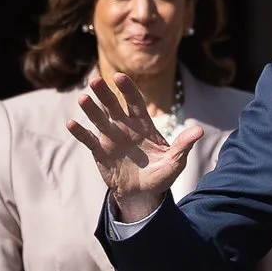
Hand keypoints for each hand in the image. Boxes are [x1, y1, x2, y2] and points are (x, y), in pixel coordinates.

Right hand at [65, 73, 201, 224]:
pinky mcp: (100, 152)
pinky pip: (89, 140)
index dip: (127, 89)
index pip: (134, 102)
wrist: (144, 194)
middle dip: (105, 94)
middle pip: (113, 106)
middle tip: (95, 81)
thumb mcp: (175, 162)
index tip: (119, 77)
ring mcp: (111, 138)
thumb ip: (183, 145)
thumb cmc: (161, 174)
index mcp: (143, 125)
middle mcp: (124, 127)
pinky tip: (71, 124)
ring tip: (82, 99)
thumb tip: (200, 131)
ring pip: (99, 119)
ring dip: (90, 109)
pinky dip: (80, 133)